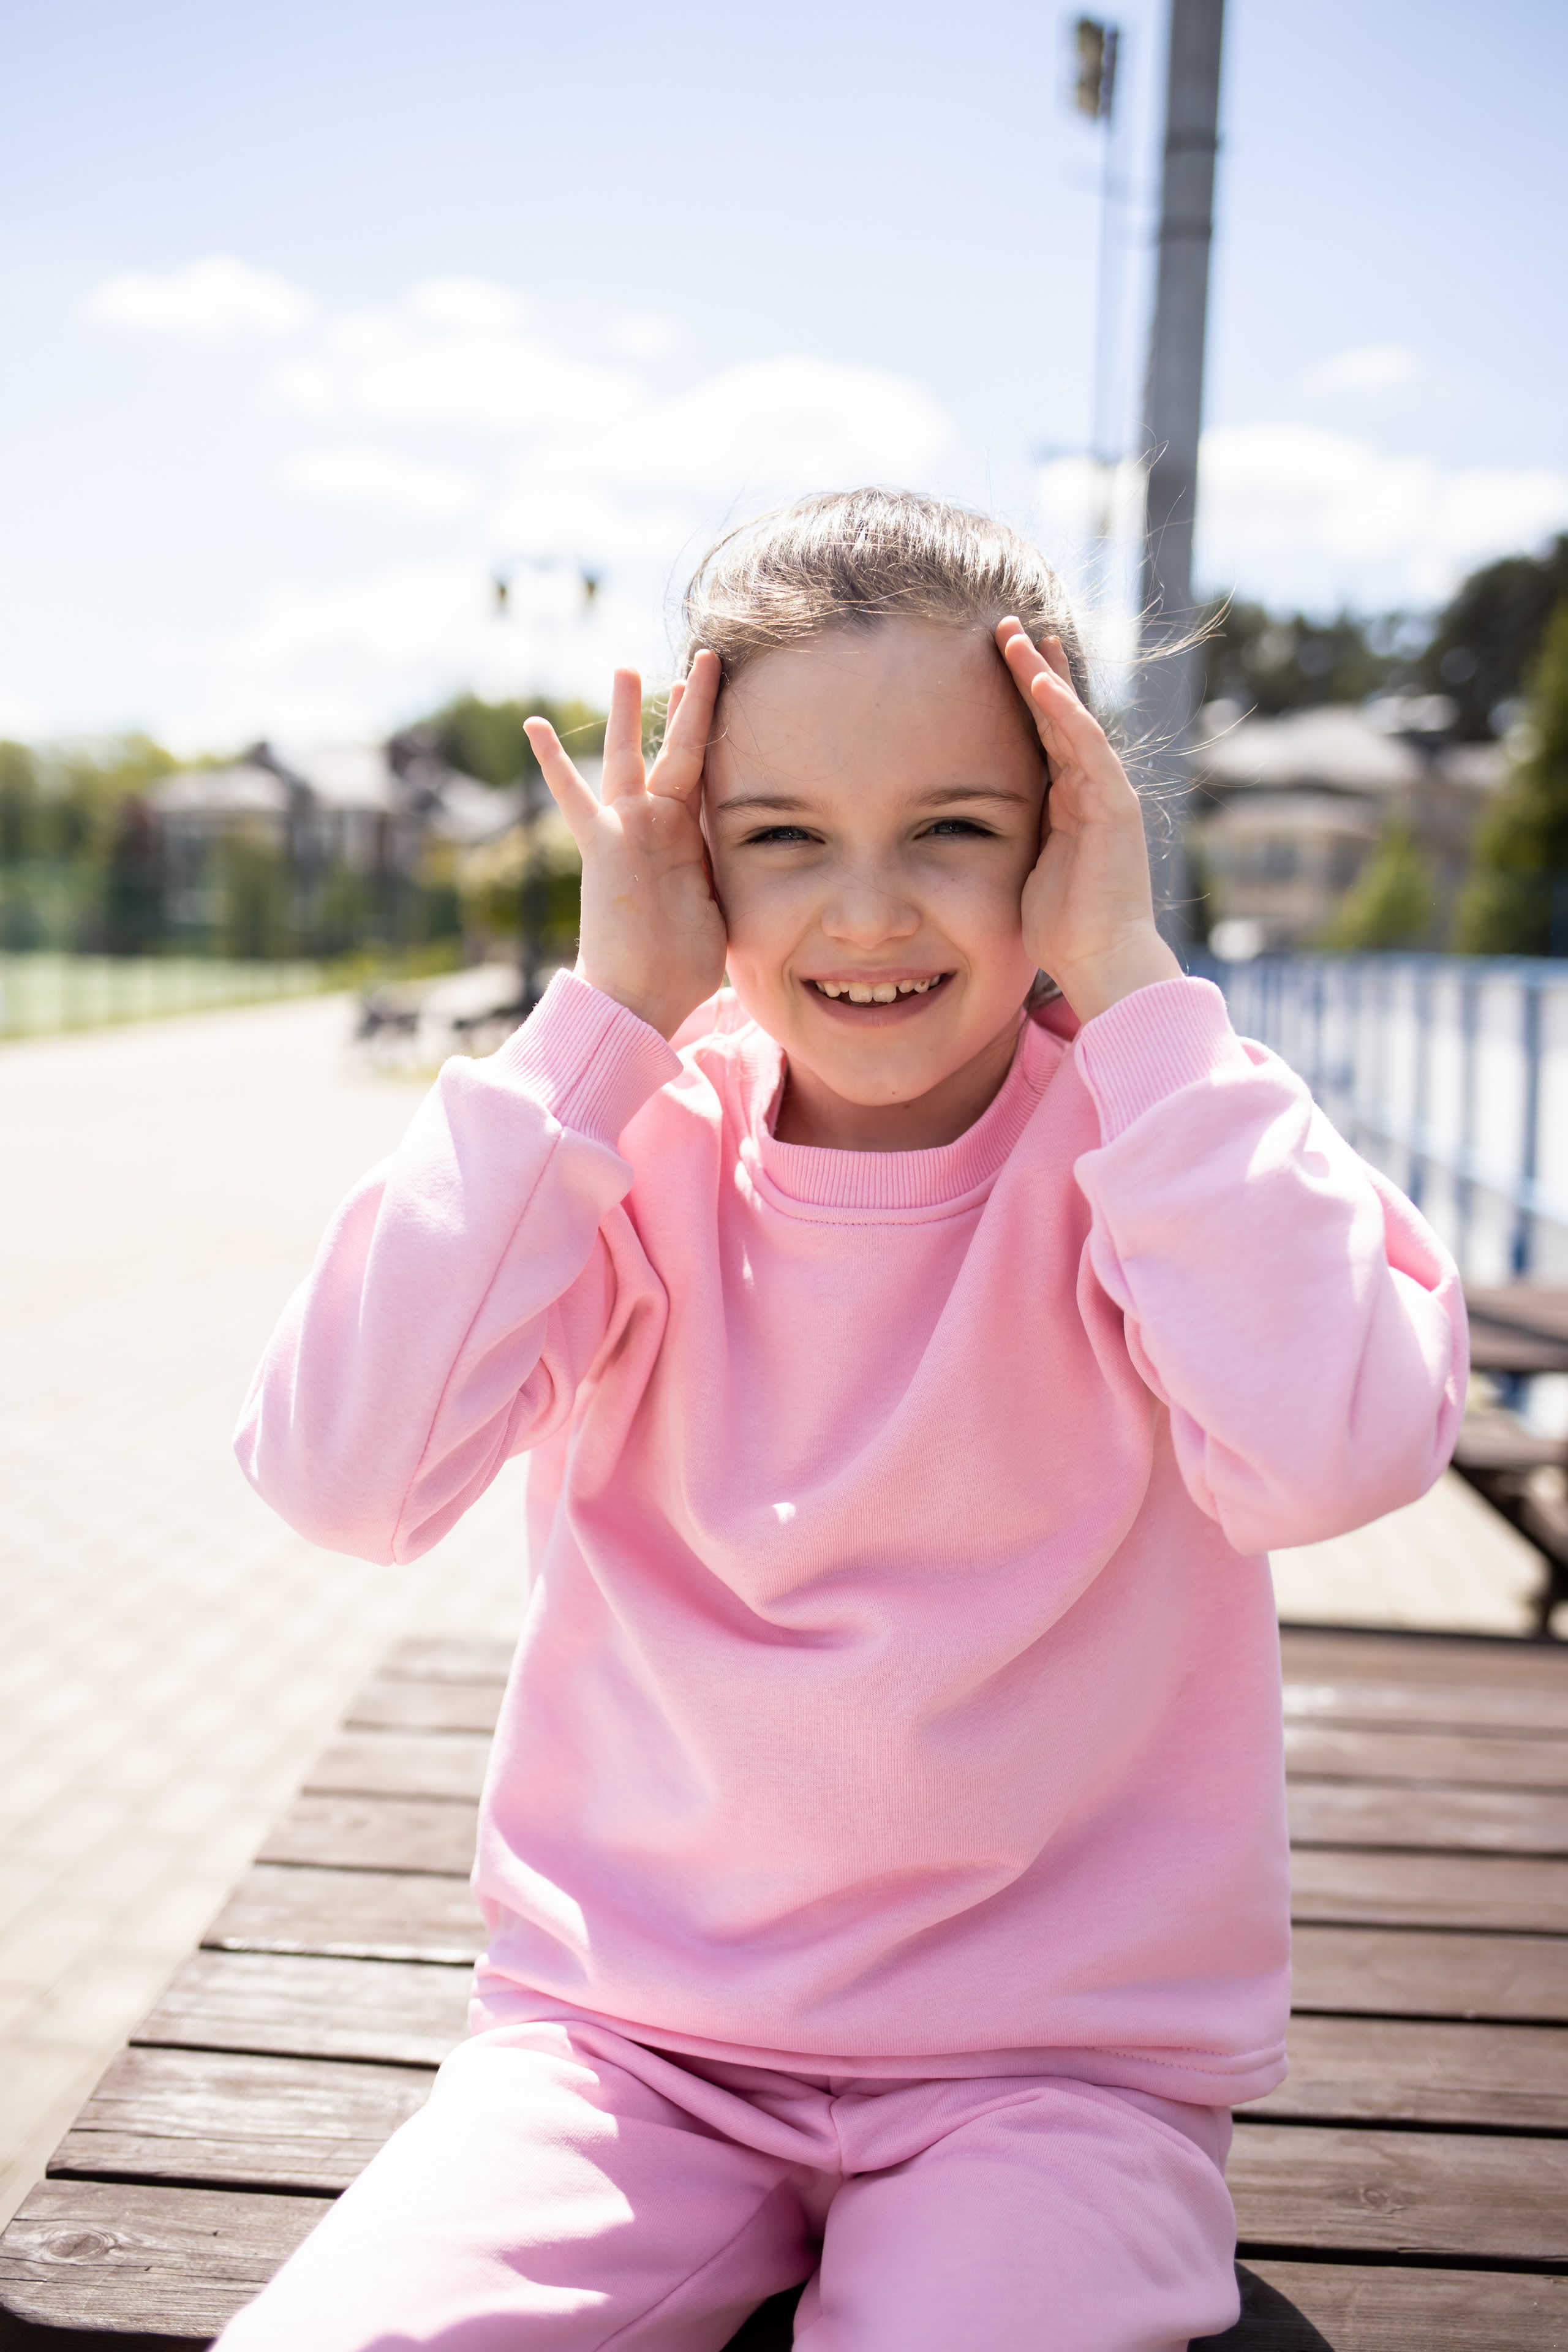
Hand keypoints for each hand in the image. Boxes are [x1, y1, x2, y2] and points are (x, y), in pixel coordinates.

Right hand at [524, 652, 726, 1039]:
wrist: (640, 996)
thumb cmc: (680, 972)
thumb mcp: (725, 918)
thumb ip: (736, 890)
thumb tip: (790, 912)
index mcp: (688, 841)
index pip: (707, 777)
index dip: (717, 741)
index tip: (725, 707)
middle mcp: (657, 828)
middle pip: (678, 752)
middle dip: (691, 707)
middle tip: (705, 661)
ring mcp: (627, 831)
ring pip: (630, 757)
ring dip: (628, 713)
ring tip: (627, 667)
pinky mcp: (603, 843)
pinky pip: (573, 796)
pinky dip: (553, 763)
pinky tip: (534, 725)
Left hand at [996, 619, 1180, 1022]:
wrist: (1101, 960)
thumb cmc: (1062, 929)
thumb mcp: (1026, 869)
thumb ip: (1014, 838)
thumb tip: (970, 829)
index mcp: (1068, 803)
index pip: (1043, 735)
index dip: (1020, 696)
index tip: (995, 659)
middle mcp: (1090, 789)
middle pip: (1058, 714)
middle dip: (1032, 668)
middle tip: (1005, 626)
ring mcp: (1105, 793)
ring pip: (1071, 718)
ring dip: (1043, 674)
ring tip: (1017, 634)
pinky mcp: (1113, 804)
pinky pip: (1085, 746)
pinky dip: (1064, 711)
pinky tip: (1039, 681)